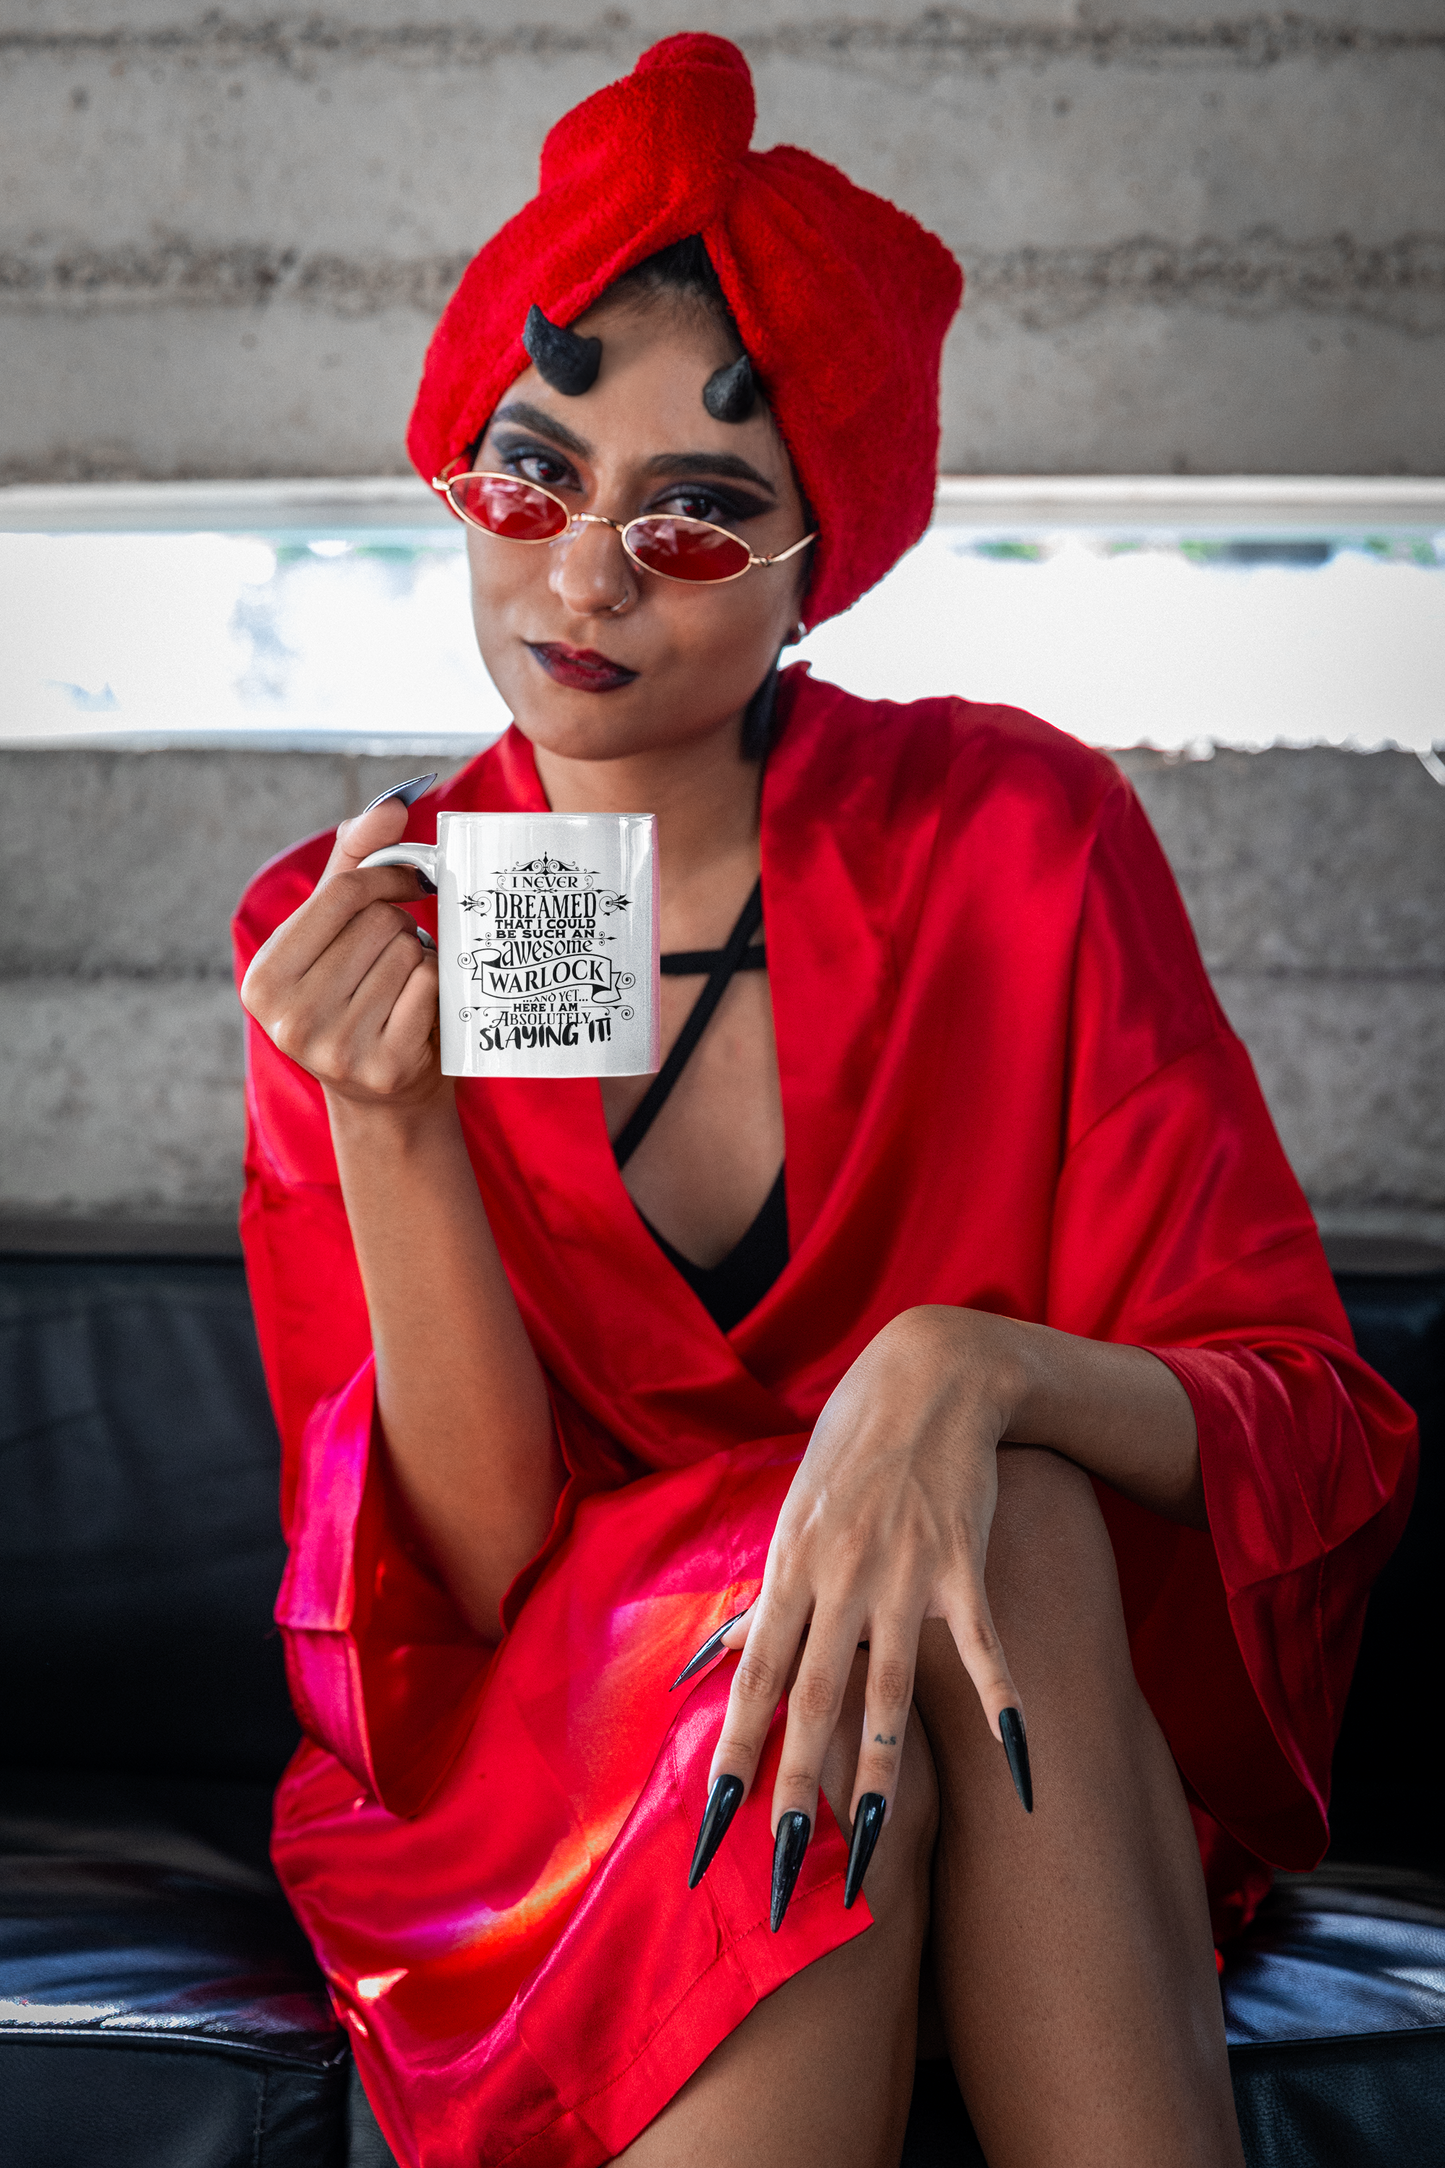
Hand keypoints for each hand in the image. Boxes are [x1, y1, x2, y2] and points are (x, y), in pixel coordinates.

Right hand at [240, 795, 441, 1110]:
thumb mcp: (336, 933)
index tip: (410, 880)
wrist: (382, 1097)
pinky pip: (430, 987)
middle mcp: (289, 1019)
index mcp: (264, 979)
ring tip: (402, 985)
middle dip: (400, 927)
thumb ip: (354, 863)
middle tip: (394, 954)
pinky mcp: (385, 1068)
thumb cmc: (356, 996)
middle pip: (378, 923)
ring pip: (408, 953)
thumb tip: (391, 806)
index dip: (386, 876)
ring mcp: (336, 1049)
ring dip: (419, 958)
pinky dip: (437, 985)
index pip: (341, 893)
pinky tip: (421, 1006)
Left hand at [691, 1307, 1033, 1917]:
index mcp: (790, 1571)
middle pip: (811, 1702)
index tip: (713, 1823)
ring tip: (872, 1850)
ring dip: (880, 1775)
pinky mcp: (963, 1568)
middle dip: (794, 1790)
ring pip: (888, 1692)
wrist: (926, 1379)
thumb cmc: (851, 1451)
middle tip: (780, 1868)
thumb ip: (762, 1600)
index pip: (754, 1682)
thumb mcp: (792, 1518)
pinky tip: (1019, 1768)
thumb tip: (706, 1661)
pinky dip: (1001, 1707)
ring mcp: (902, 1576)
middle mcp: (838, 1580)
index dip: (734, 1754)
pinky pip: (982, 1651)